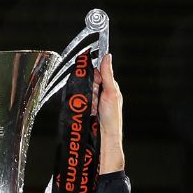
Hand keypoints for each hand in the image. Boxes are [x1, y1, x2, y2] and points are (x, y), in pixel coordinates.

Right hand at [92, 54, 124, 173]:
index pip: (97, 72)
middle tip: (97, 101)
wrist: (106, 136)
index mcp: (109, 86)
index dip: (95, 77)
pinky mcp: (86, 108)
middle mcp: (101, 92)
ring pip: (84, 91)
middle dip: (92, 91)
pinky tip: (91, 113)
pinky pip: (80, 101)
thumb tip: (107, 56)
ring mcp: (93, 100)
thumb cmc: (112, 118)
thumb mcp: (111, 92)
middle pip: (89, 81)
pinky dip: (85, 106)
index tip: (97, 85)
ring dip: (88, 100)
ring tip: (94, 109)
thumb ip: (107, 74)